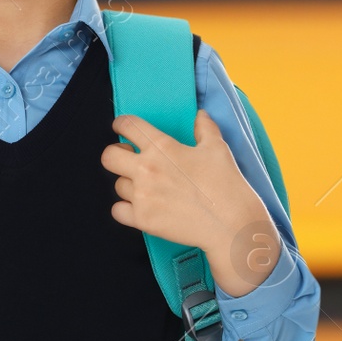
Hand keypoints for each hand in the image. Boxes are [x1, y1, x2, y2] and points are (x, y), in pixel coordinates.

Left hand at [100, 109, 270, 257]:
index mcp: (163, 148)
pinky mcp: (142, 219)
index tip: (123, 128)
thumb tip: (200, 115)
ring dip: (129, 184)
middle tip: (129, 158)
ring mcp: (142, 195)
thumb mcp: (218, 149)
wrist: (232, 225)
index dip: (121, 124)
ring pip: (117, 184)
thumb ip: (205, 128)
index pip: (128, 126)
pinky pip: (117, 210)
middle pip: (109, 156)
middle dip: (116, 154)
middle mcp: (147, 169)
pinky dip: (125, 209)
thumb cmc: (227, 185)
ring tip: (148, 187)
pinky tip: (141, 207)